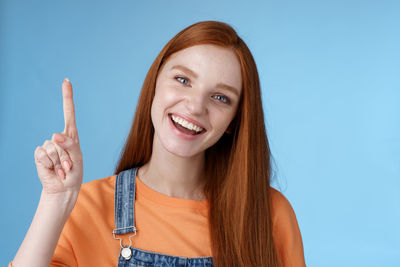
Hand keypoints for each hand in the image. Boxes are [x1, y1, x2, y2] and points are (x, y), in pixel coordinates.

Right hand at [34, 78, 82, 194]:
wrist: (63, 188)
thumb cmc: (74, 172)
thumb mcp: (77, 158)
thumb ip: (69, 145)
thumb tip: (54, 135)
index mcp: (71, 135)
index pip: (68, 112)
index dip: (67, 97)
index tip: (66, 81)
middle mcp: (59, 138)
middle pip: (61, 139)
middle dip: (66, 156)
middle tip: (69, 167)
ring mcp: (48, 145)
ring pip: (52, 148)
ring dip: (59, 162)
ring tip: (62, 169)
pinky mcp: (39, 153)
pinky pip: (43, 154)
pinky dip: (50, 164)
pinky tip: (53, 170)